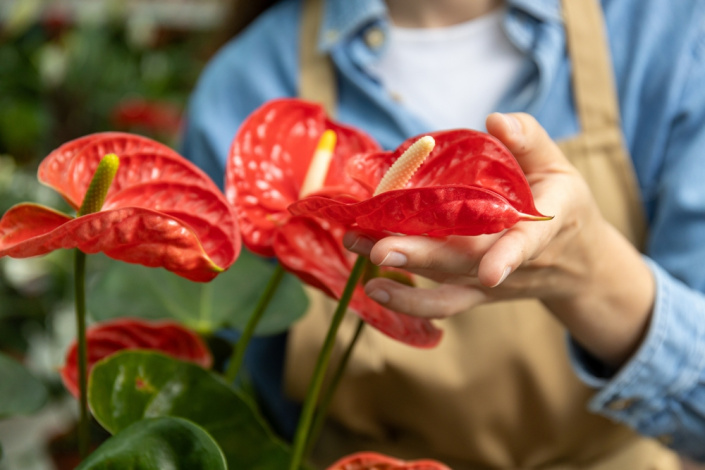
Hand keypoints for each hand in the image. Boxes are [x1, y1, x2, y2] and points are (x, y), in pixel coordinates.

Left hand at [345, 113, 653, 366]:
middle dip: (422, 256)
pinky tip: (373, 287)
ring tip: (359, 248)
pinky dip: (408, 302)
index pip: (527, 242)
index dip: (508, 257)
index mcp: (544, 224)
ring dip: (401, 267)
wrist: (577, 263)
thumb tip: (494, 121)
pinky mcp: (475, 294)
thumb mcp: (559, 165)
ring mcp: (492, 283)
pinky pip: (442, 304)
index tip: (490, 274)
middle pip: (466, 262)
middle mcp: (516, 262)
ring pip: (446, 280)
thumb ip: (530, 140)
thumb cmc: (564, 204)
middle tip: (379, 248)